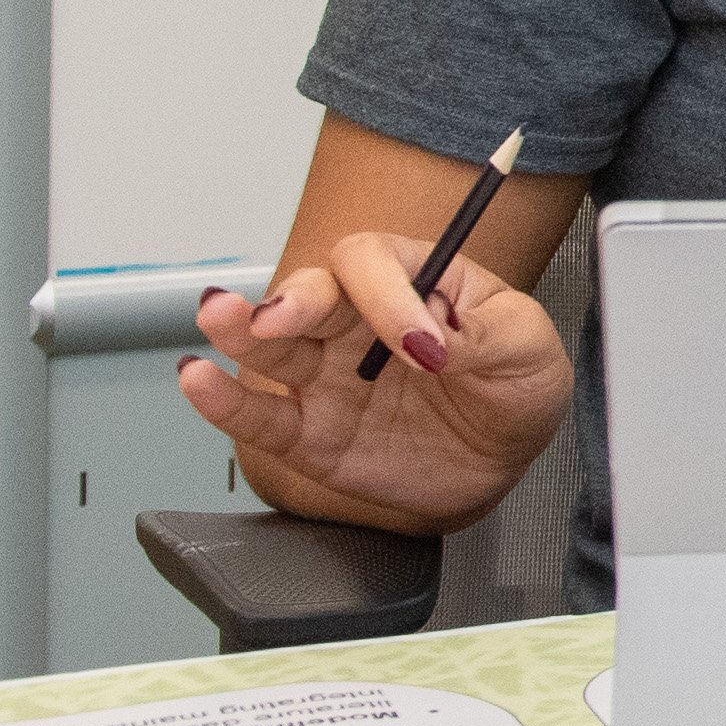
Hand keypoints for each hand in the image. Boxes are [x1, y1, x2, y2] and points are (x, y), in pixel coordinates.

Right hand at [174, 231, 571, 535]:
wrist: (499, 464)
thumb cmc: (514, 389)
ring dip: (239, 329)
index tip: (420, 343)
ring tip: (219, 317)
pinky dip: (221, 400)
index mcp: (413, 281)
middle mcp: (357, 321)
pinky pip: (258, 415)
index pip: (376, 262)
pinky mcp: (308, 433)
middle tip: (280, 316)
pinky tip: (197, 380)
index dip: (387, 293)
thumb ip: (487, 335)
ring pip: (270, 344)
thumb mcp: (528, 349)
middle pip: (310, 293)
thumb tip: (435, 340)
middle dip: (292, 299)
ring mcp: (326, 376)